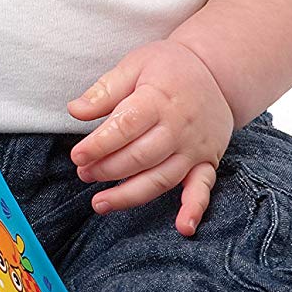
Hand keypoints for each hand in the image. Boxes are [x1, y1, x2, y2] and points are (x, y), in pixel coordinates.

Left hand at [66, 40, 232, 235]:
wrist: (217, 72)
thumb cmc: (168, 67)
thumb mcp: (135, 64)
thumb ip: (105, 90)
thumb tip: (75, 111)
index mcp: (158, 99)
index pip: (126, 126)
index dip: (99, 144)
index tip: (77, 156)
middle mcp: (179, 128)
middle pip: (140, 157)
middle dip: (107, 170)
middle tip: (83, 173)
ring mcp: (194, 148)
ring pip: (161, 179)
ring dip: (130, 195)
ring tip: (100, 203)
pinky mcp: (207, 161)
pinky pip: (203, 188)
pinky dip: (194, 208)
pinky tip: (183, 227)